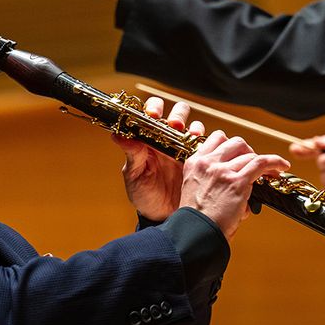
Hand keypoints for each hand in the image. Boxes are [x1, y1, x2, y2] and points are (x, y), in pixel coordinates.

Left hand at [117, 98, 203, 221]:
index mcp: (150, 139)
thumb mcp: (134, 175)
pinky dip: (208, 143)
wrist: (162, 216)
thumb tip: (117, 134)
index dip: (154, 108)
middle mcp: (169, 139)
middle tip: (176, 125)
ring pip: (194, 127)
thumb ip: (131, 154)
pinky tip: (204, 150)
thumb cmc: (144, 195)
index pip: (152, 113)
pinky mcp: (200, 161)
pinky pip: (207, 146)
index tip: (153, 115)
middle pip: (178, 113)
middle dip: (178, 114)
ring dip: (194, 128)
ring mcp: (185, 149)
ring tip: (191, 138)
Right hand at [180, 131, 289, 240]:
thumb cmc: (198, 220)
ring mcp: (223, 171)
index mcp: (195, 163)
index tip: (240, 154)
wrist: (197, 234)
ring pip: (249, 153)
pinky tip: (282, 166)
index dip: (232, 145)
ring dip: (262, 161)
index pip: (217, 138)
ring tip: (271, 172)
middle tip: (254, 164)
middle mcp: (208, 163)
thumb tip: (235, 176)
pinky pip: (261, 163)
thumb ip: (211, 178)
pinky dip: (275, 161)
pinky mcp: (237, 182)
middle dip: (248, 151)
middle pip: (235, 143)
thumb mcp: (195, 190)